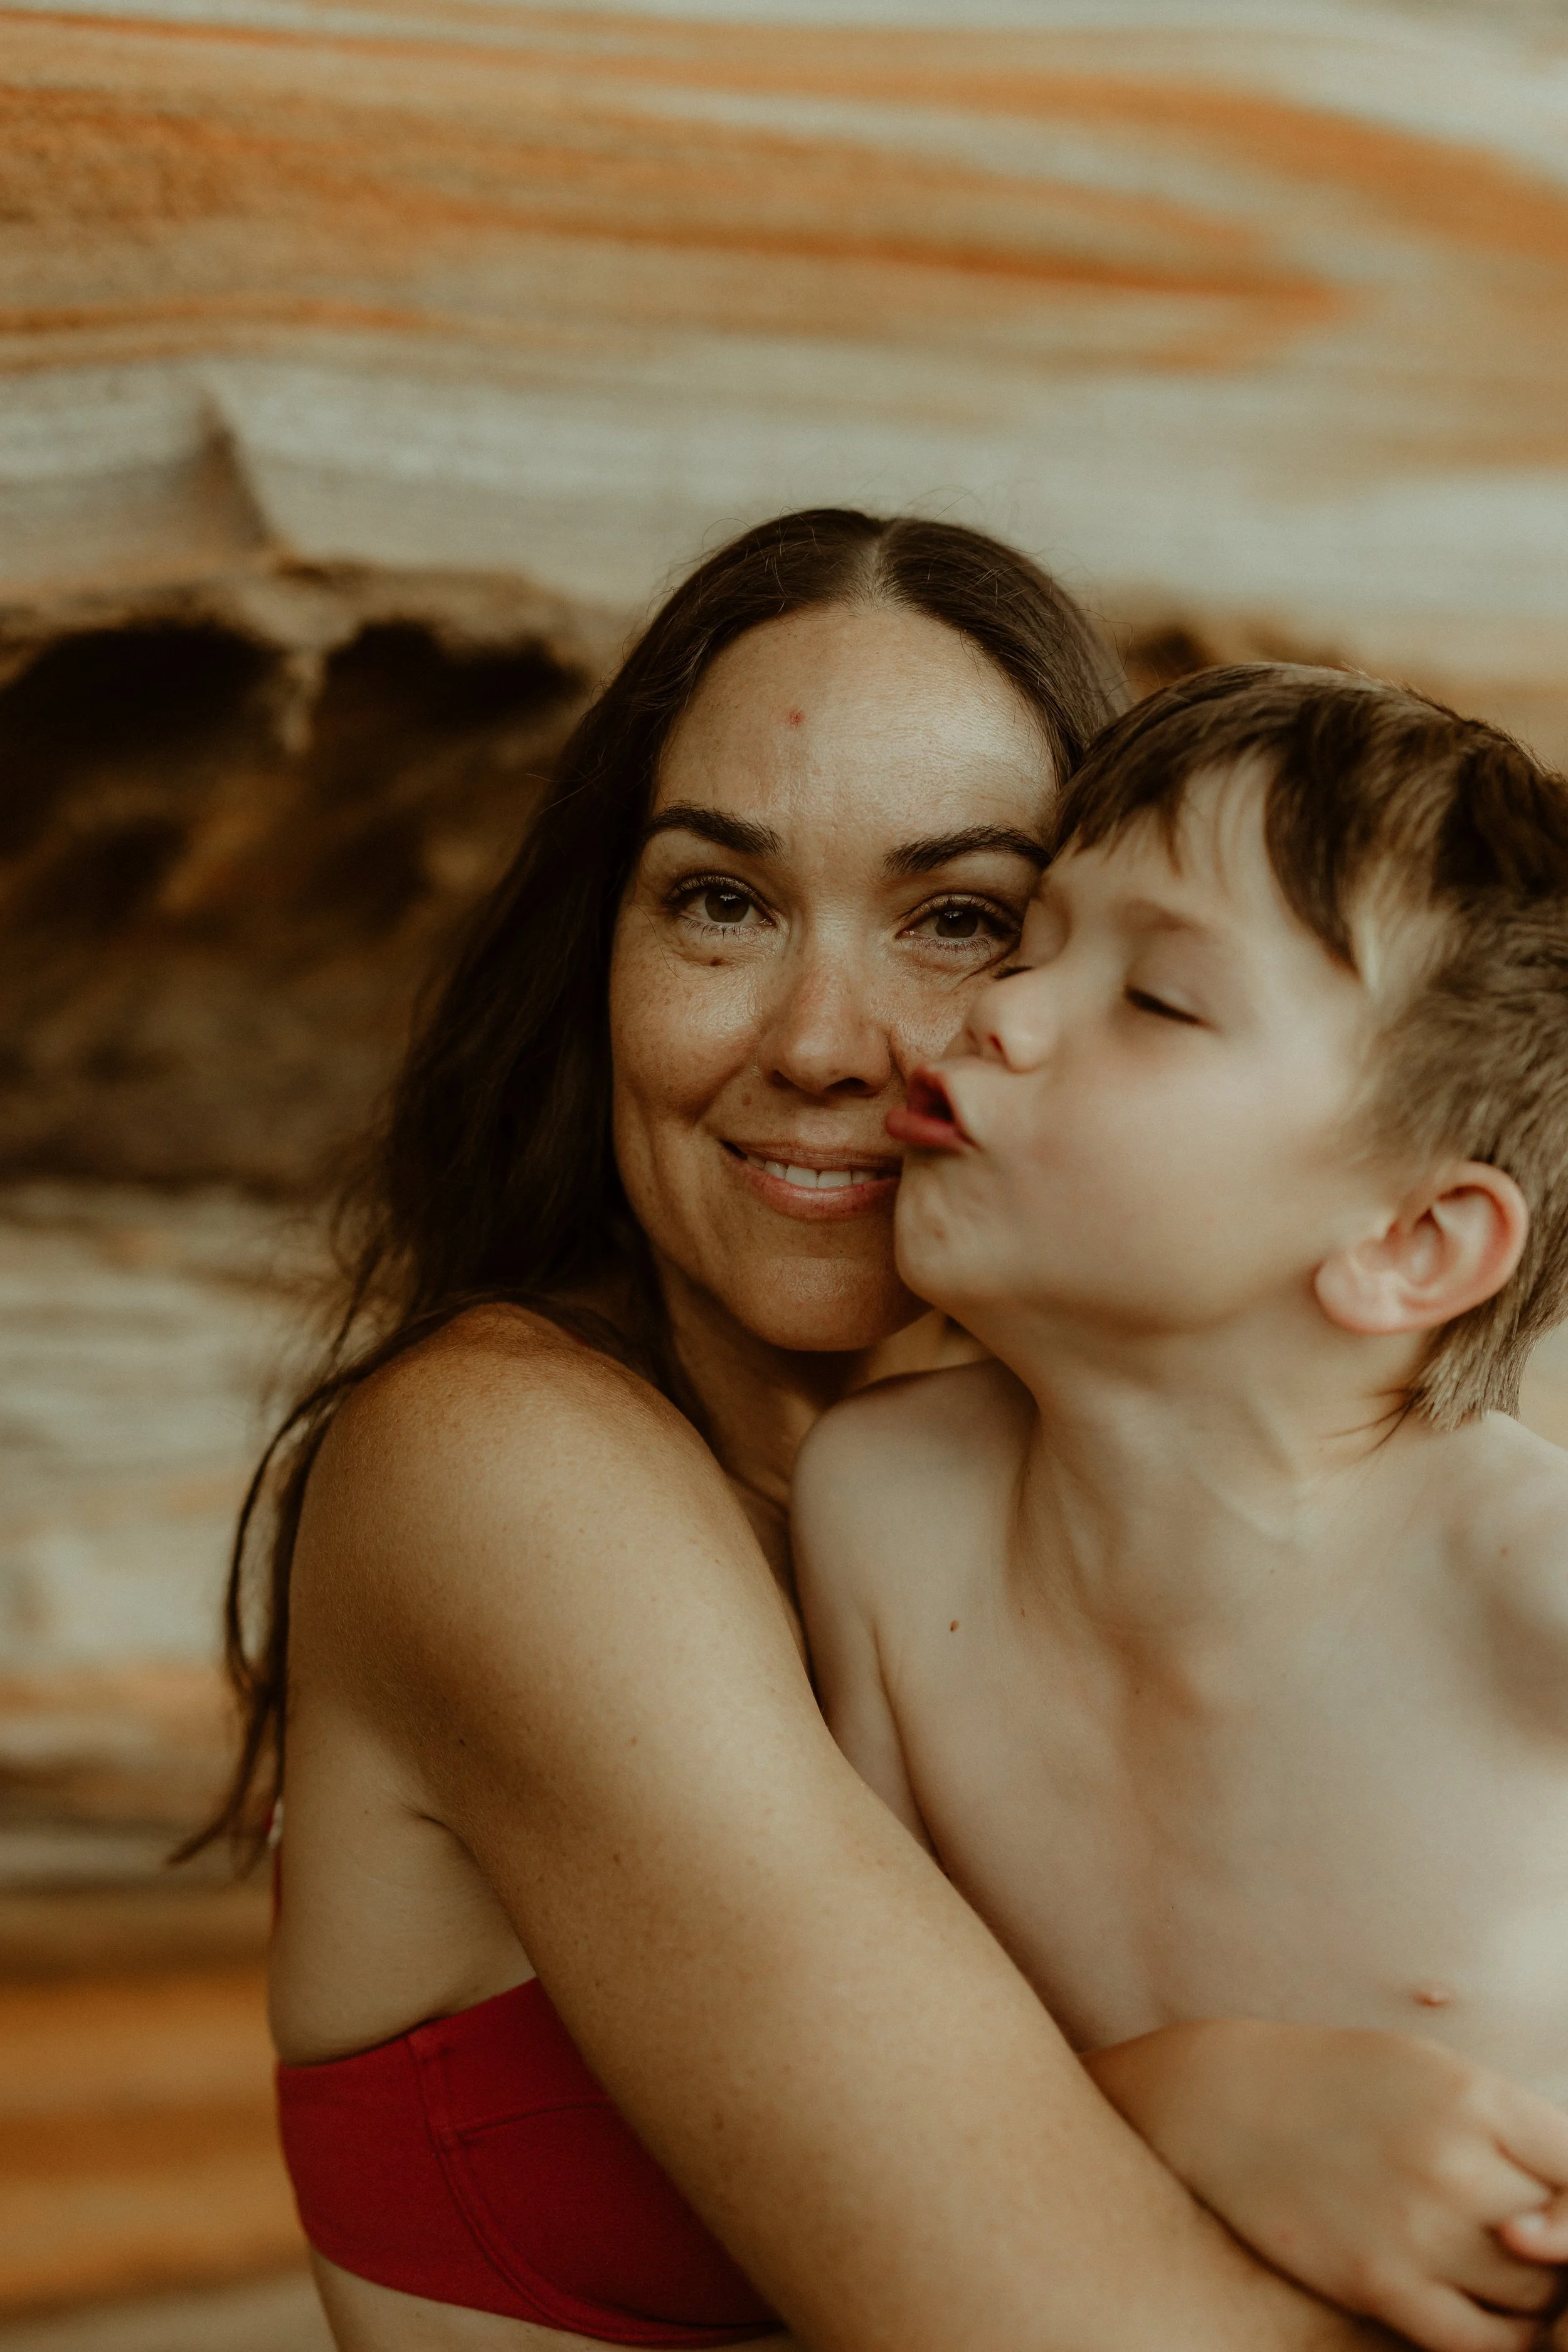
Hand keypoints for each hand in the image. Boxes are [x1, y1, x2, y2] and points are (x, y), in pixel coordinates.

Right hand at [1086, 2020, 1567, 2351]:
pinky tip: (1489, 2317)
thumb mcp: (1430, 2071)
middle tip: (1526, 2240)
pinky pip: (1479, 2343)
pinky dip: (1502, 2341)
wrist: (1222, 2102)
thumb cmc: (1340, 2085)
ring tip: (1498, 2265)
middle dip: (1555, 2249)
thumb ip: (1510, 2128)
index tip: (1560, 2212)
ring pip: (1532, 2297)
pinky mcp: (1377, 2281)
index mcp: (1473, 2097)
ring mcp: (1415, 2227)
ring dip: (1532, 2295)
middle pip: (1562, 2242)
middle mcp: (1452, 2162)